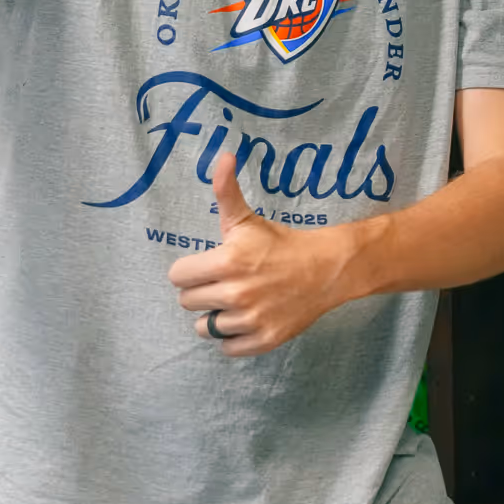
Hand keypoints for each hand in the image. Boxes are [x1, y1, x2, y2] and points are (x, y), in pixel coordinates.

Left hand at [169, 153, 356, 356]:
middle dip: (202, 292)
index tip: (208, 266)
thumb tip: (222, 155)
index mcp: (226, 262)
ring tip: (236, 302)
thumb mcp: (247, 219)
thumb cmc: (280, 243)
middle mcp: (236, 293)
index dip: (190, 270)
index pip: (178, 277)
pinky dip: (233, 337)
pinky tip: (247, 318)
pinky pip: (227, 348)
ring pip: (205, 328)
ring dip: (216, 316)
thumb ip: (226, 190)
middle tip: (223, 282)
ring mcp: (250, 320)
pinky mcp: (264, 340)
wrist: (326, 269)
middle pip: (188, 303)